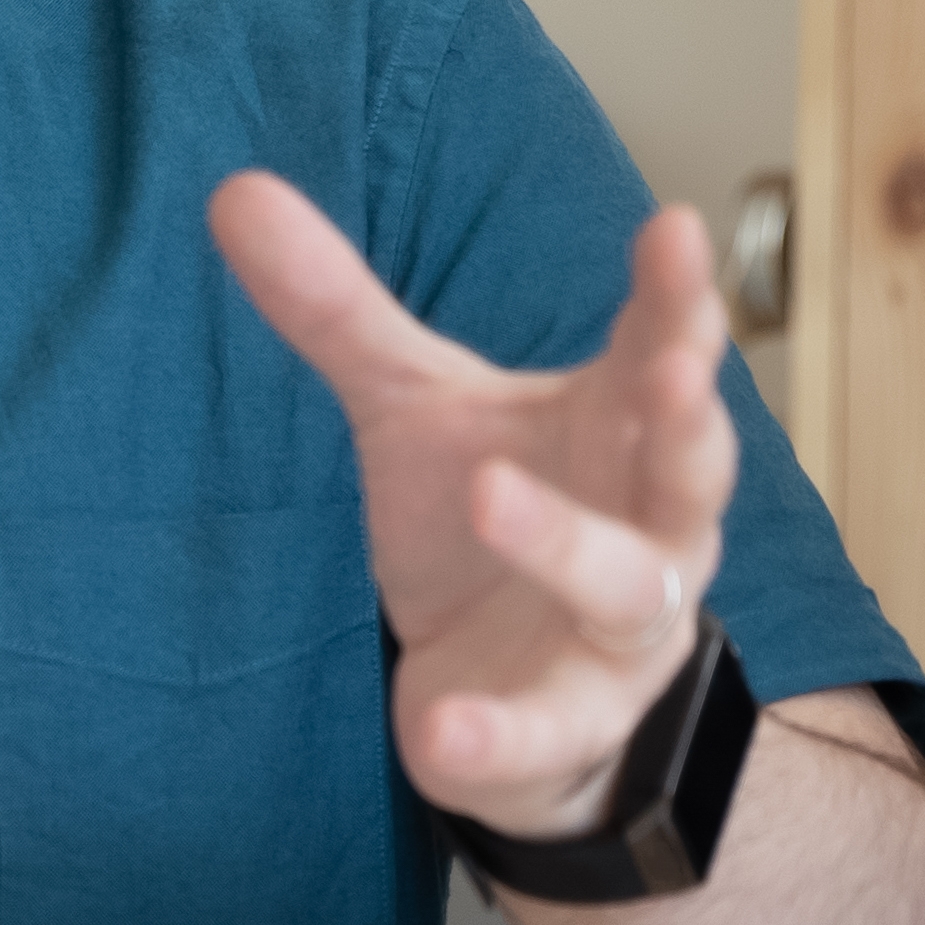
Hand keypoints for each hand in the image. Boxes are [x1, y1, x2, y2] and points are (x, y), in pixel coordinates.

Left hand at [210, 177, 739, 844]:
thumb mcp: (413, 410)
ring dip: (567, 544)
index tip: (676, 227)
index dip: (676, 296)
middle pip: (690, 465)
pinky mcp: (568, 724)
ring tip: (492, 496)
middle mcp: (651, 523)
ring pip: (625, 586)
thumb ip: (340, 310)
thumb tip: (234, 190)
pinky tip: (440, 734)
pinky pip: (544, 731)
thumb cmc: (490, 517)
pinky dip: (497, 734)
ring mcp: (622, 631)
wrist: (512, 695)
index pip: (662, 348)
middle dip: (688, 415)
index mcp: (620, 428)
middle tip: (672, 365)